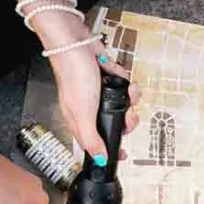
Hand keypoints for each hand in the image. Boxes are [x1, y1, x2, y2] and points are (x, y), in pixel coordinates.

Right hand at [36, 12, 137, 161]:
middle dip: (128, 118)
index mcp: (80, 121)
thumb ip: (91, 139)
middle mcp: (91, 108)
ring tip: (127, 90)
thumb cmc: (73, 75)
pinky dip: (123, 79)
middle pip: (117, 122)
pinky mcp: (107, 77)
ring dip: (130, 96)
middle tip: (129, 112)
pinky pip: (123, 84)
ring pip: (124, 103)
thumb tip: (99, 160)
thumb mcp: (82, 114)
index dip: (111, 149)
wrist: (75, 44)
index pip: (97, 142)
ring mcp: (100, 93)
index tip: (124, 154)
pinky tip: (116, 74)